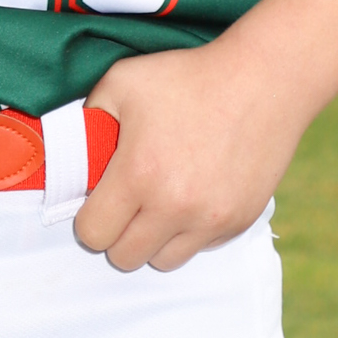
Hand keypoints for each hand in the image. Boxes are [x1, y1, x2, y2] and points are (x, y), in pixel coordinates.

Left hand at [74, 36, 301, 273]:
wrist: (264, 79)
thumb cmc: (189, 77)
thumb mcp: (121, 82)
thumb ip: (87, 120)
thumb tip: (74, 153)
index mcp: (138, 174)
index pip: (93, 234)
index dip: (89, 218)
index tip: (99, 199)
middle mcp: (174, 206)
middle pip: (125, 257)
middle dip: (118, 233)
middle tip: (127, 202)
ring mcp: (211, 219)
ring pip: (164, 261)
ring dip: (154, 239)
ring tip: (160, 203)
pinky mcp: (239, 221)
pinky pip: (201, 248)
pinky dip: (191, 231)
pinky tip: (194, 195)